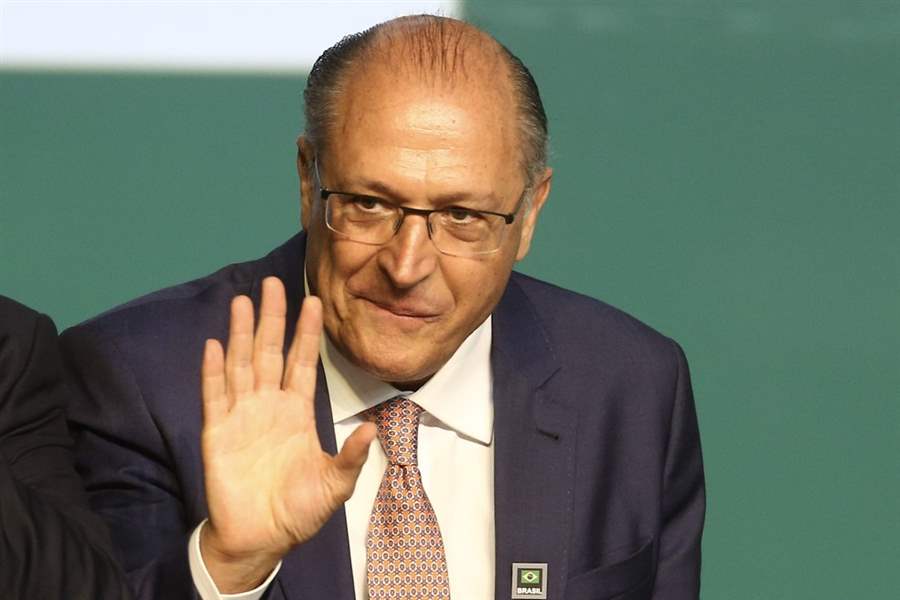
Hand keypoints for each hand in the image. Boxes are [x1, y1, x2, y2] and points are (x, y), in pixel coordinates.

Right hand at [199, 277, 375, 592]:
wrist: (261, 538)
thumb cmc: (299, 511)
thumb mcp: (335, 485)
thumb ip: (350, 457)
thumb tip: (374, 430)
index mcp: (298, 412)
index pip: (304, 362)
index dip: (308, 333)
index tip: (315, 301)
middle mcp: (269, 406)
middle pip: (269, 352)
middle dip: (272, 318)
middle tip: (273, 284)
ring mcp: (242, 416)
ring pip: (241, 364)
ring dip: (240, 334)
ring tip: (242, 301)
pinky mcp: (218, 433)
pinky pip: (215, 396)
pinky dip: (214, 371)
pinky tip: (215, 345)